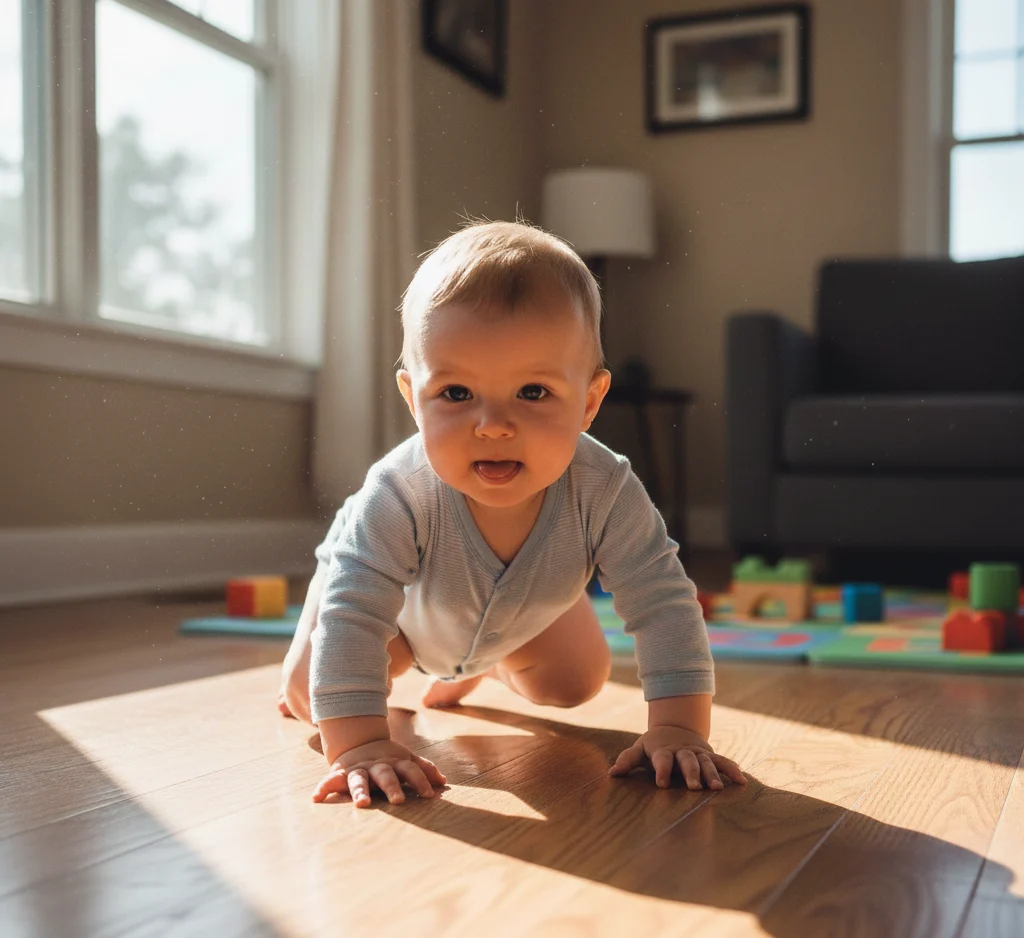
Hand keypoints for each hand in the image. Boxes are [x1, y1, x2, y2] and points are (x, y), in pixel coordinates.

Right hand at [312, 738, 446, 806]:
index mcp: (395, 762)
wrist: (358, 743)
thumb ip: (423, 769)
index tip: (430, 795)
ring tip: (362, 804)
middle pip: (386, 774)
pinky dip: (323, 787)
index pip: (410, 769)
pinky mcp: (340, 773)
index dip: (421, 780)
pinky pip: (330, 780)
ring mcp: (358, 769)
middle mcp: (377, 765)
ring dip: (360, 790)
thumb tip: (444, 782)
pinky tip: (316, 797)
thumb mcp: (405, 759)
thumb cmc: (387, 759)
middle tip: (398, 801)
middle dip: (392, 786)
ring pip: (359, 779)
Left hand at [608, 725, 746, 790]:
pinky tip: (742, 781)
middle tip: (693, 787)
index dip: (662, 770)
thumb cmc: (654, 745)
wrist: (675, 728)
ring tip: (716, 788)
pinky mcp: (709, 755)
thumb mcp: (640, 748)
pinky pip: (722, 761)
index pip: (662, 759)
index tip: (661, 783)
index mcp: (663, 750)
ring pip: (706, 762)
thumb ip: (627, 759)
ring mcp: (697, 753)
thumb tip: (611, 774)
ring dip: (711, 774)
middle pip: (687, 761)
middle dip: (690, 773)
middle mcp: (682, 751)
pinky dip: (732, 769)